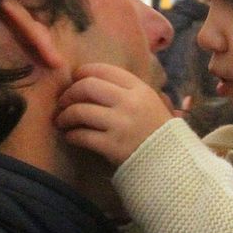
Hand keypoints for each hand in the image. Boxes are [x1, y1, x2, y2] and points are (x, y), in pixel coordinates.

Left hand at [55, 63, 173, 166]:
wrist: (170, 162)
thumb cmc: (155, 130)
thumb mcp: (148, 101)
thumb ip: (125, 89)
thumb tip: (89, 81)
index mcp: (139, 88)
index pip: (103, 70)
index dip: (83, 72)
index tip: (74, 79)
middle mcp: (129, 103)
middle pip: (87, 86)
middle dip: (70, 93)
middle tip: (63, 102)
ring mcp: (120, 125)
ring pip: (80, 111)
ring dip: (65, 115)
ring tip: (62, 121)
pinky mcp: (112, 146)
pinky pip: (82, 136)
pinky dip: (72, 135)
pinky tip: (71, 136)